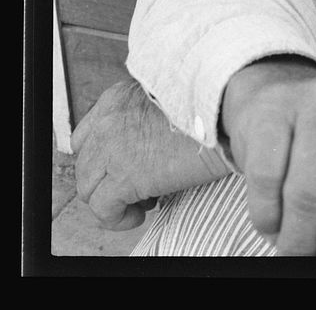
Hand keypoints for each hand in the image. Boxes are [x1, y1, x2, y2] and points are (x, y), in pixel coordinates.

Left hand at [71, 78, 230, 229]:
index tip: (127, 166)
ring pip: (89, 188)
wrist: (229, 113)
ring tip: (144, 200)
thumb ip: (147, 114)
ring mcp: (113, 149)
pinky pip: (103, 210)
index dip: (106, 157)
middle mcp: (109, 120)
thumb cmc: (212, 105)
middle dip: (108, 179)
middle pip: (86, 163)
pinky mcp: (125, 177)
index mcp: (119, 97)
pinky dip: (118, 218)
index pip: (88, 135)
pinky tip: (140, 214)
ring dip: (113, 199)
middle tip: (140, 186)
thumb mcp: (168, 98)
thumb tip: (145, 145)